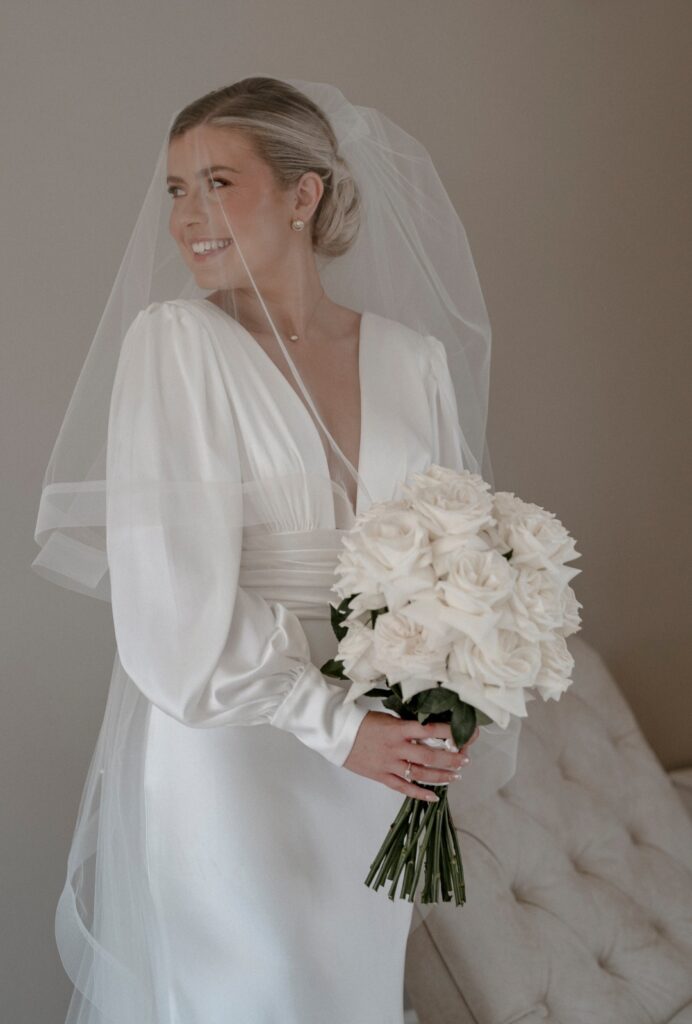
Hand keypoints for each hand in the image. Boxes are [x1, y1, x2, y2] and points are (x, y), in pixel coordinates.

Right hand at [343, 711, 479, 801]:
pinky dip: (419, 793)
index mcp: (398, 729)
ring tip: (456, 775)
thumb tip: (428, 730)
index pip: (430, 730)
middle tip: (465, 759)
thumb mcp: (388, 718)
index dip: (449, 733)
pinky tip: (434, 797)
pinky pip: (403, 788)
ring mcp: (389, 764)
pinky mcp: (381, 776)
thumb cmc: (362, 722)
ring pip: (420, 773)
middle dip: (451, 758)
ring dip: (441, 776)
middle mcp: (396, 748)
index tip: (463, 734)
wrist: (337, 734)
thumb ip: (407, 726)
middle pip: (429, 755)